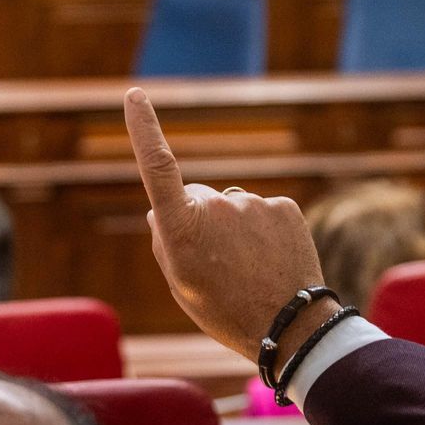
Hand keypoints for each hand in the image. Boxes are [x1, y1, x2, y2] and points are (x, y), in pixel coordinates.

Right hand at [123, 87, 338, 361]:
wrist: (290, 328)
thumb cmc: (225, 310)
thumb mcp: (180, 282)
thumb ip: (165, 240)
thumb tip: (161, 209)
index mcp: (181, 227)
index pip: (157, 167)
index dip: (143, 129)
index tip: (134, 96)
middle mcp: (215, 207)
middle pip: (198, 198)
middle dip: (201, 220)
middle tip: (217, 264)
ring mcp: (252, 204)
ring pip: (233, 209)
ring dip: (235, 230)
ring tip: (248, 270)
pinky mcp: (284, 207)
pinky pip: (263, 213)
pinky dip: (265, 233)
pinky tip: (270, 261)